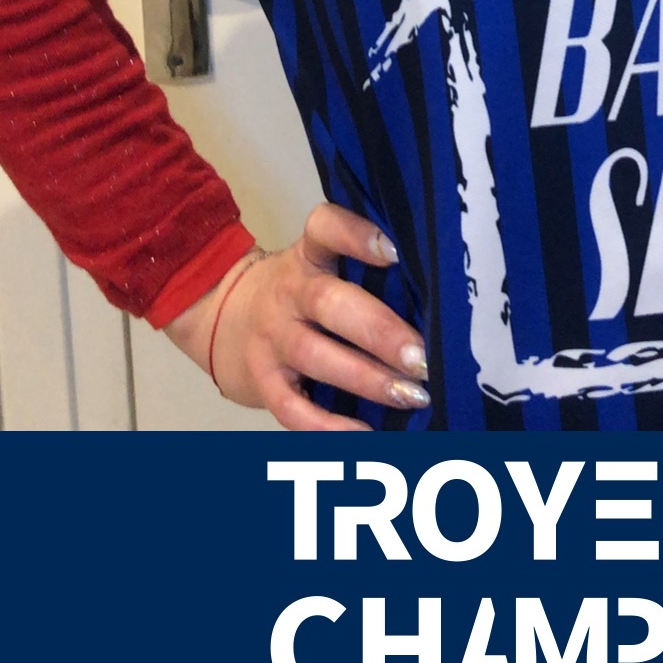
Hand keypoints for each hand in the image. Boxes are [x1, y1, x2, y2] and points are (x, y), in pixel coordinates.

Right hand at [164, 204, 427, 430]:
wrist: (221, 317)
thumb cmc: (299, 294)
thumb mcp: (320, 266)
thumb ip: (364, 275)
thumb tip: (441, 308)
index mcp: (309, 256)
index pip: (325, 228)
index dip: (355, 235)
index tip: (394, 252)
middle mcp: (288, 292)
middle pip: (329, 304)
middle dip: (379, 331)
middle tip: (421, 357)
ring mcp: (270, 338)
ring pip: (315, 356)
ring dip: (367, 379)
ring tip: (412, 395)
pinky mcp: (261, 381)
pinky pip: (291, 409)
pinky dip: (329, 426)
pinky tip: (367, 434)